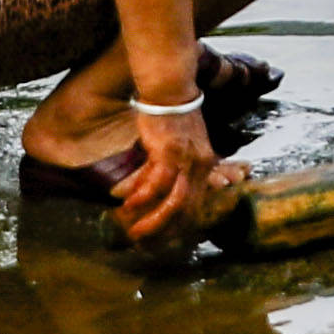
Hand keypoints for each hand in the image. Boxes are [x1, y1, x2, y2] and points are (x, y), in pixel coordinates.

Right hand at [111, 104, 240, 252]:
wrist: (171, 92)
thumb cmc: (171, 118)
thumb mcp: (175, 147)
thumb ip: (165, 169)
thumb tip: (147, 191)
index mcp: (205, 164)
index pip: (196, 203)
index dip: (179, 223)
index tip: (162, 238)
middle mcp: (201, 165)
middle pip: (186, 208)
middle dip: (164, 228)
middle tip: (144, 240)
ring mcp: (187, 160)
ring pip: (174, 201)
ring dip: (153, 219)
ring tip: (134, 230)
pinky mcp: (170, 153)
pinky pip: (157, 183)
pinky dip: (143, 196)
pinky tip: (128, 204)